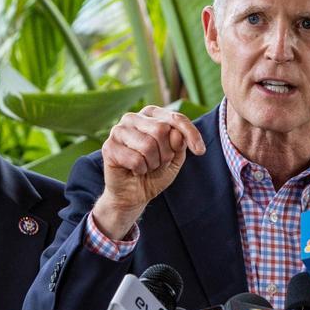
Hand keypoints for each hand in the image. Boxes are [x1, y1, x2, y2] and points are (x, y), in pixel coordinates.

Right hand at [92, 105, 205, 239]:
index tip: (200, 152)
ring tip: (146, 167)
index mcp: (151, 115)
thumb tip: (176, 135)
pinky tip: (134, 170)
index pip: (175, 118)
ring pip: (148, 145)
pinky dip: (140, 170)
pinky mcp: (109, 147)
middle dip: (166, 153)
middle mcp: (133, 117)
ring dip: (153, 163)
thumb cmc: (155, 173)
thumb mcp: (175, 158)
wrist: (134, 195)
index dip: (191, 134)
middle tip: (158, 163)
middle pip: (161, 130)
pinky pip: (135, 159)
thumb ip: (179, 144)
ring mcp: (118, 130)